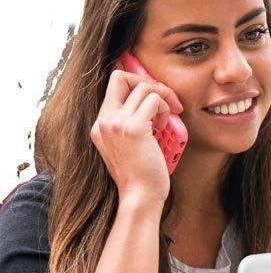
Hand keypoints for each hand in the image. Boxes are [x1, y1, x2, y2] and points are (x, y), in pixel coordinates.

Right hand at [89, 60, 183, 205]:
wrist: (140, 197)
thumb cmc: (141, 176)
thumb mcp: (128, 147)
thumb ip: (130, 126)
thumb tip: (150, 107)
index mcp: (100, 125)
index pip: (113, 85)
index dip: (136, 84)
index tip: (153, 98)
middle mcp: (104, 121)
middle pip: (120, 76)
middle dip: (147, 82)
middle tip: (164, 99)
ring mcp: (116, 123)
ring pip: (143, 86)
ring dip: (162, 97)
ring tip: (168, 117)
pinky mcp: (133, 128)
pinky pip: (153, 100)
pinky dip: (165, 107)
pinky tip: (166, 125)